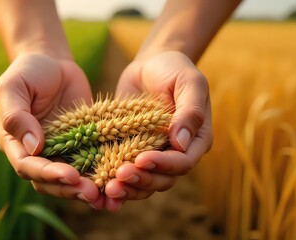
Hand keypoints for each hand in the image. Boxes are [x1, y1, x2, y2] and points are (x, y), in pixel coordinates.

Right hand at [0, 52, 99, 203]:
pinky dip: (101, 176)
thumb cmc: (28, 71)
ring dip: (86, 189)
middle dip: (70, 189)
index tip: (70, 175)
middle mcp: (36, 153)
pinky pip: (89, 165)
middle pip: (49, 181)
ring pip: (70, 180)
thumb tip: (33, 146)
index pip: (28, 167)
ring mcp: (59, 151)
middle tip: (92, 193)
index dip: (48, 174)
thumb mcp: (14, 87)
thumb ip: (16, 115)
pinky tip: (117, 182)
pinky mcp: (81, 146)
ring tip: (106, 196)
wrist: (53, 63)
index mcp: (15, 143)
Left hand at [102, 51, 212, 210]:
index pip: (182, 162)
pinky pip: (127, 173)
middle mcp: (176, 153)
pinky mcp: (132, 152)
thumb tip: (181, 143)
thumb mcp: (189, 83)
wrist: (151, 64)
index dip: (163, 165)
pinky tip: (100, 188)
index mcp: (195, 140)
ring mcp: (154, 155)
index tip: (141, 159)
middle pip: (162, 179)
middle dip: (141, 180)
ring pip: (145, 183)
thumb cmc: (174, 69)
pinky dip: (115, 183)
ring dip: (127, 189)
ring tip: (108, 189)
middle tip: (119, 177)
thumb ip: (190, 111)